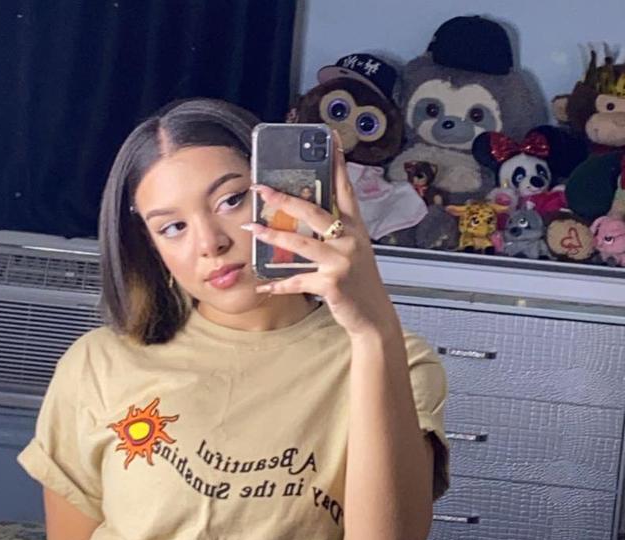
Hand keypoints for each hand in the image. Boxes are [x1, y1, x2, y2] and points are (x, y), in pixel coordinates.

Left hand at [245, 133, 397, 338]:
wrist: (373, 316)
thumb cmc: (360, 283)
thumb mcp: (352, 252)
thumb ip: (333, 234)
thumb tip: (300, 219)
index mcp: (355, 229)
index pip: (345, 189)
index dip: (337, 163)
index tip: (329, 138)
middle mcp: (350, 240)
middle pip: (314, 212)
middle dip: (284, 199)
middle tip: (262, 189)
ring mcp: (341, 262)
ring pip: (300, 244)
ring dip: (272, 237)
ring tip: (251, 229)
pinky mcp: (331, 284)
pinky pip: (297, 281)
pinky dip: (278, 285)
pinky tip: (262, 286)